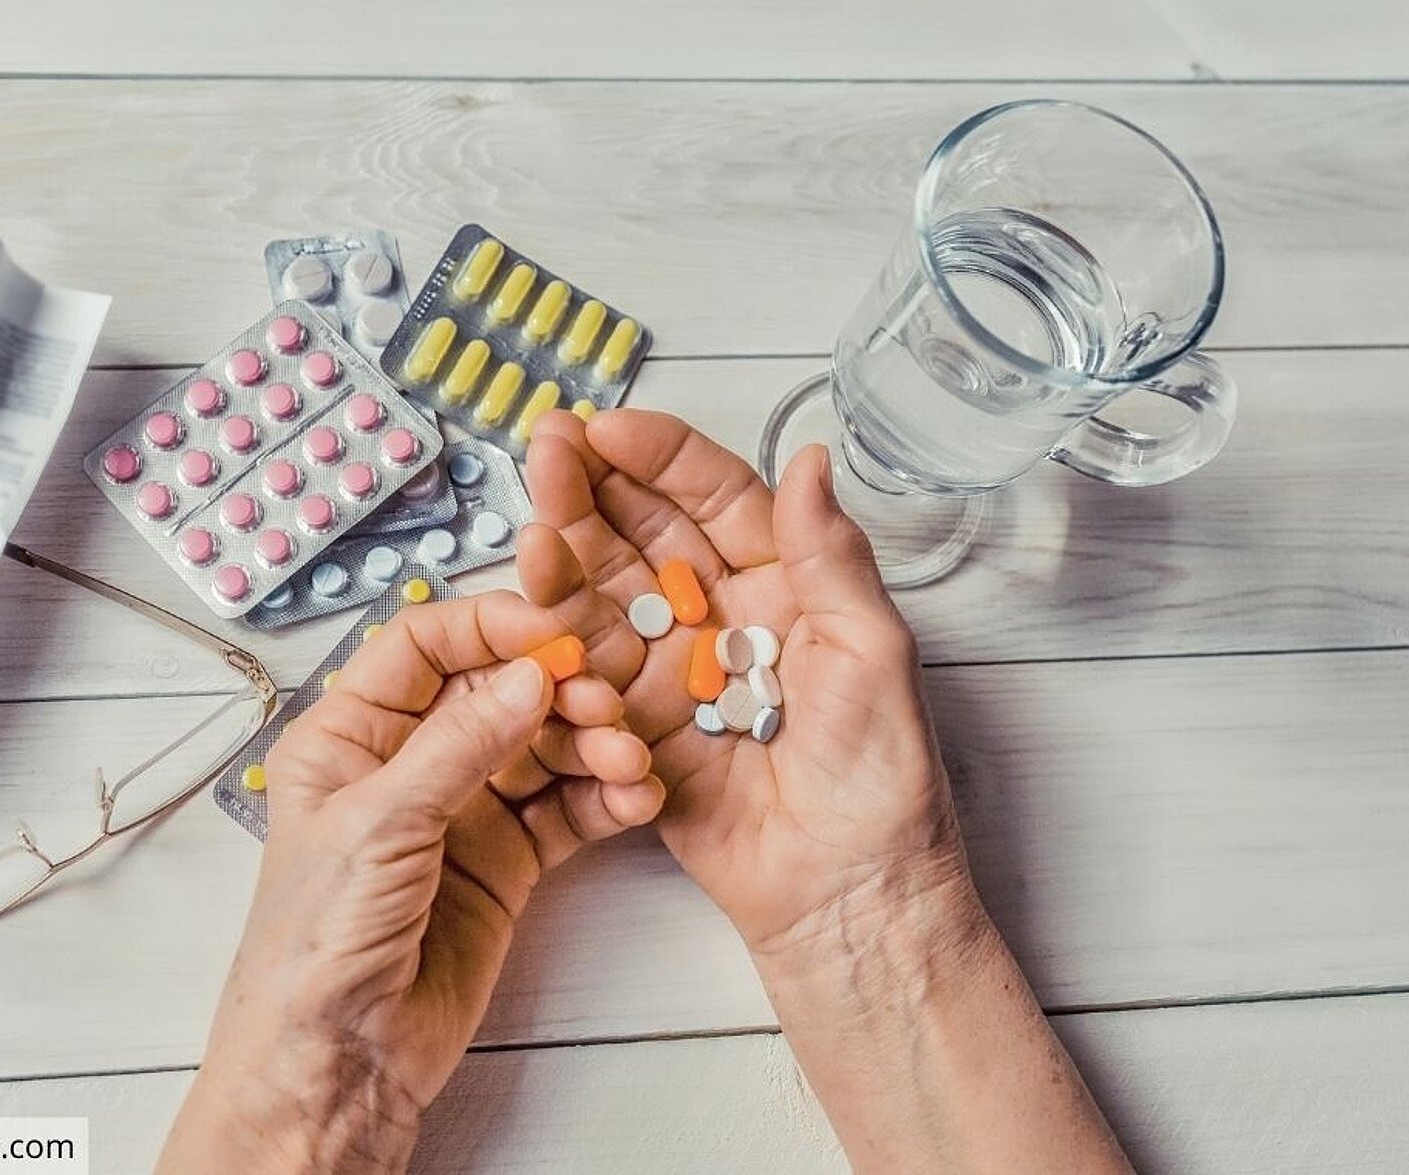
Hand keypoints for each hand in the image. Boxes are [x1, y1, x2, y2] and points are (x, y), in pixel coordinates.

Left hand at [159, 592, 659, 1173]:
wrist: (337, 1062)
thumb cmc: (313, 947)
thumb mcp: (377, 826)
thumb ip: (459, 746)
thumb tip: (527, 676)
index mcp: (349, 734)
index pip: (425, 646)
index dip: (490, 628)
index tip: (553, 634)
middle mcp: (407, 763)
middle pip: (497, 693)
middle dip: (557, 691)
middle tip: (602, 704)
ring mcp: (461, 812)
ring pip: (541, 749)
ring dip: (592, 746)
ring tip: (626, 762)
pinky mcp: (505, 863)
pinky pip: (564, 811)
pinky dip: (603, 800)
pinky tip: (633, 799)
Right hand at [519, 409, 976, 957]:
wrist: (847, 895)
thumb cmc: (880, 778)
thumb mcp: (874, 653)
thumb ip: (831, 557)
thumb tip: (811, 457)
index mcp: (787, 585)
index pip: (716, 499)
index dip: (660, 459)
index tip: (606, 428)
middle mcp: (723, 619)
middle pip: (644, 536)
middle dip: (591, 490)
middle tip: (542, 449)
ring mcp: (674, 675)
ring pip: (603, 599)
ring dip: (561, 559)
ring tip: (528, 525)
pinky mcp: (638, 734)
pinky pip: (586, 680)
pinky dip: (558, 651)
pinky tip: (530, 615)